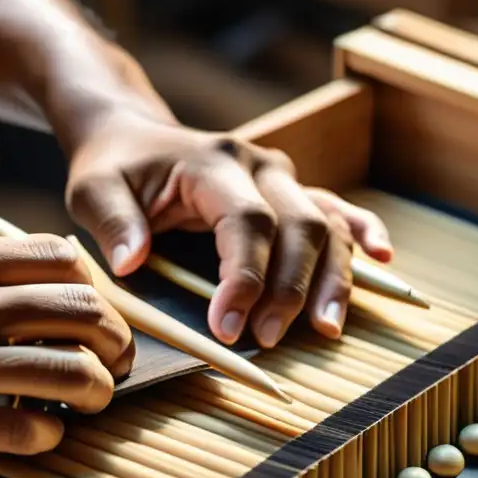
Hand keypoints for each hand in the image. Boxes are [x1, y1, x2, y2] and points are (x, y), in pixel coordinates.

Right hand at [0, 232, 133, 475]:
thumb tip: (12, 280)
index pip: (59, 257)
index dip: (95, 288)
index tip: (94, 314)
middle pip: (82, 310)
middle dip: (116, 340)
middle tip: (117, 362)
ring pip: (69, 372)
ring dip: (97, 390)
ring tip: (92, 401)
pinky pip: (25, 430)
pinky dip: (49, 435)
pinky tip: (42, 435)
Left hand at [65, 113, 393, 347]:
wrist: (132, 137)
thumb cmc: (113, 168)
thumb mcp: (94, 190)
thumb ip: (113, 223)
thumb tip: (134, 262)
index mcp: (212, 163)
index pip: (246, 222)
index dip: (246, 277)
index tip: (228, 328)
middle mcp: (258, 165)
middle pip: (298, 226)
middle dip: (290, 289)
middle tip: (268, 340)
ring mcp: (280, 177)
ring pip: (326, 224)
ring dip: (333, 278)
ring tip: (327, 328)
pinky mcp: (288, 192)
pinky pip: (336, 210)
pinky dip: (362, 233)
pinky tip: (383, 258)